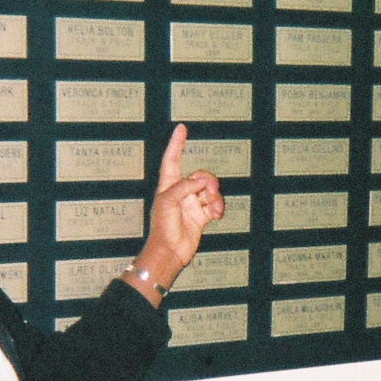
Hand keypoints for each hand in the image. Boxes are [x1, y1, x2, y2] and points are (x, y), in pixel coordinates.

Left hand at [123, 123, 223, 307]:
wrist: (170, 252)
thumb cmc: (162, 227)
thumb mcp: (168, 202)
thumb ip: (184, 187)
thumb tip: (201, 181)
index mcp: (168, 185)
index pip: (172, 159)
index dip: (177, 144)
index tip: (182, 128)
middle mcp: (181, 192)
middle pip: (200, 176)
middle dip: (208, 181)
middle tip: (209, 191)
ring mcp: (192, 203)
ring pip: (210, 191)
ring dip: (215, 197)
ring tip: (214, 209)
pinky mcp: (202, 216)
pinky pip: (215, 205)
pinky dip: (218, 208)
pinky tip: (216, 216)